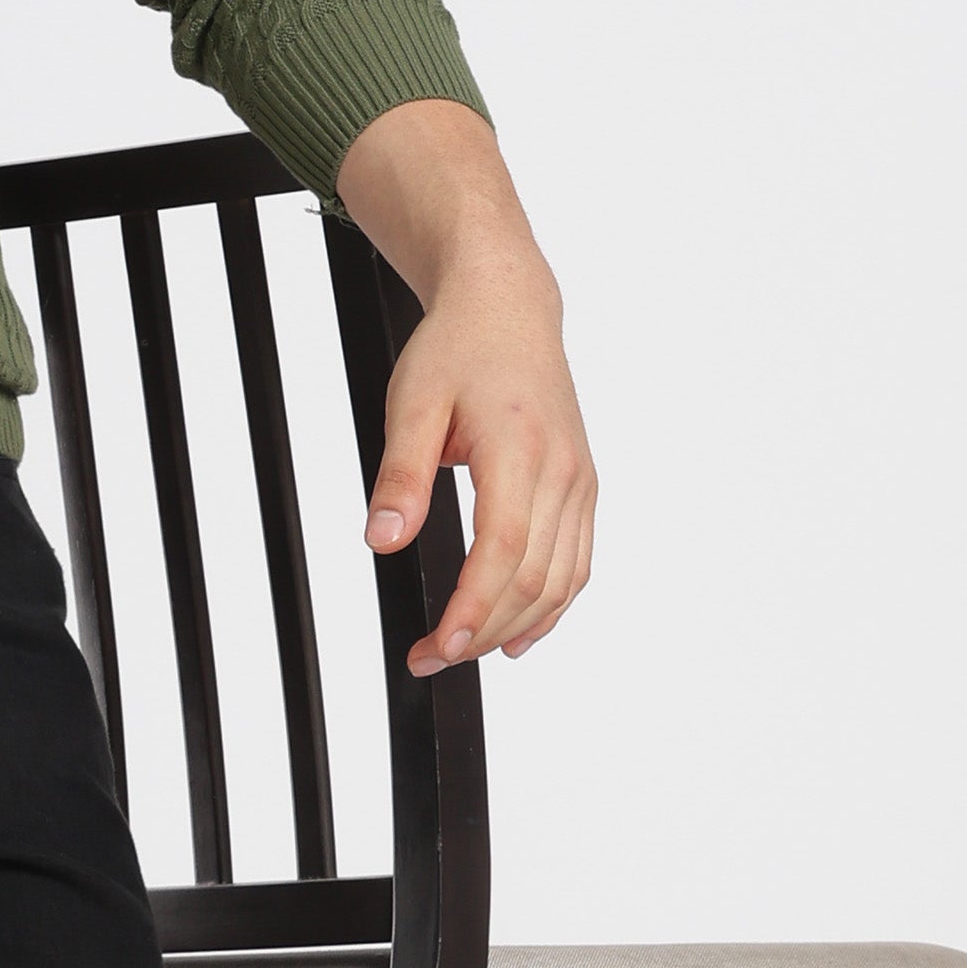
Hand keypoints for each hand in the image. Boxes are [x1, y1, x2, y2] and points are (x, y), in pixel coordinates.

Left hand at [330, 99, 597, 676]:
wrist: (509, 308)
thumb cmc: (459, 349)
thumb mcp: (411, 401)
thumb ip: (400, 473)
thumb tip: (382, 541)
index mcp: (520, 447)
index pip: (502, 551)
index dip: (471, 610)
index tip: (436, 647)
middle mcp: (563, 470)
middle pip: (533, 578)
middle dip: (482, 632)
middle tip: (429, 659)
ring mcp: (580, 481)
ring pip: (561, 580)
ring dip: (513, 627)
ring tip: (461, 653)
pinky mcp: (583, 487)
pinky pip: (577, 563)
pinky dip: (551, 607)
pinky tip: (518, 634)